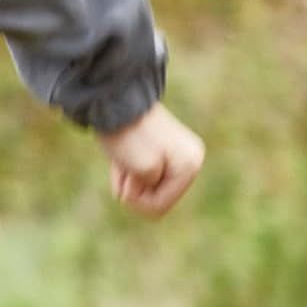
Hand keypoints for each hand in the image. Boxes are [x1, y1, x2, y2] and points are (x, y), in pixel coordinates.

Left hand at [96, 102, 204, 217]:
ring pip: (146, 186)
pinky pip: (142, 173)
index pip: (158, 207)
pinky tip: (123, 153)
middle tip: (124, 162)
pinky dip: (127, 168)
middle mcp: (190, 160)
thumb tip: (148, 190)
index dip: (134, 197)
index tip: (127, 172)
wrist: (115, 99)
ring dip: (128, 177)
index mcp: (190, 166)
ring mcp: (177, 154)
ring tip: (123, 155)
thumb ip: (149, 193)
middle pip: (154, 198)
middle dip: (133, 187)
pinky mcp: (161, 149)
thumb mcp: (141, 171)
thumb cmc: (128, 135)